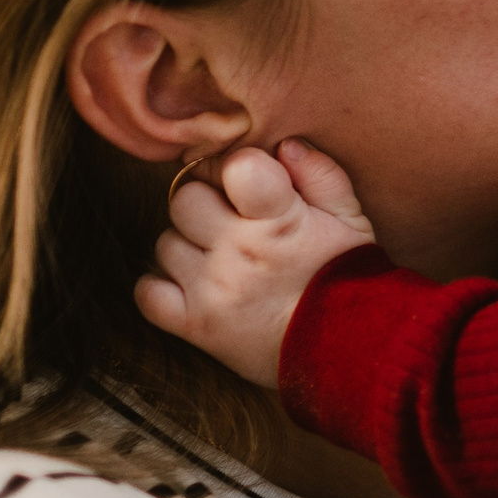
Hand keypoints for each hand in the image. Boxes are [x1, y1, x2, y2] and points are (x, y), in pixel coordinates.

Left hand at [134, 139, 374, 386]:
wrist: (347, 352)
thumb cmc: (347, 278)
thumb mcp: (350, 219)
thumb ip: (321, 175)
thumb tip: (284, 145)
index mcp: (280, 220)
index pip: (236, 166)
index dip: (236, 167)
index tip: (249, 183)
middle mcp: (238, 252)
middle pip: (185, 199)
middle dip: (206, 205)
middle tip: (231, 222)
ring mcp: (212, 290)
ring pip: (165, 243)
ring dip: (188, 247)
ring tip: (219, 261)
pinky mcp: (194, 325)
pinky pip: (147, 293)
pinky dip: (161, 287)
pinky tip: (191, 285)